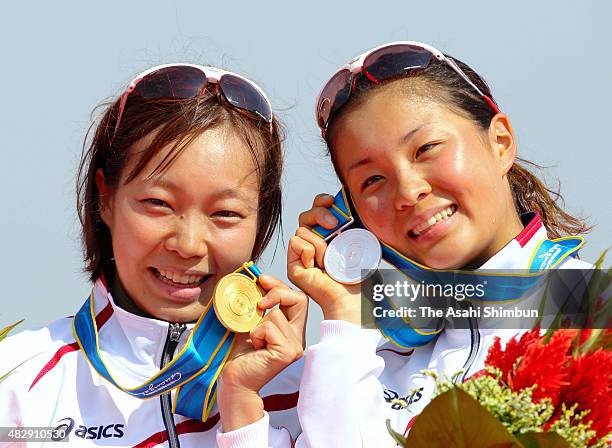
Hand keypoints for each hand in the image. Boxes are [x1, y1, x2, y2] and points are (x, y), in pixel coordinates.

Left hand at [217, 275, 306, 430]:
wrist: (234, 381)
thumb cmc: (240, 354)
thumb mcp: (251, 322)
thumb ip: (260, 305)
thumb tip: (258, 280)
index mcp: (292, 330)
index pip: (298, 298)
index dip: (281, 286)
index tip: (263, 280)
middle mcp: (297, 338)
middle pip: (299, 299)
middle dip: (277, 292)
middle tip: (259, 302)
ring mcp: (294, 347)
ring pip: (276, 314)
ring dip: (257, 323)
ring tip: (253, 340)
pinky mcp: (286, 353)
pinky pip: (269, 327)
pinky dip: (256, 333)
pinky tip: (254, 347)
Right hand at [289, 193, 360, 323]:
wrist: (352, 298)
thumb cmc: (358, 276)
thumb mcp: (361, 243)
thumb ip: (358, 225)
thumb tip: (362, 206)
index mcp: (329, 236)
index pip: (318, 209)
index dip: (322, 201)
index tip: (332, 200)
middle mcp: (313, 244)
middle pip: (306, 215)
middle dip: (319, 214)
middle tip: (334, 224)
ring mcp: (302, 255)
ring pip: (301, 229)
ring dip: (318, 242)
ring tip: (328, 259)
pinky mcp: (294, 265)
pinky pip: (295, 242)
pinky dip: (309, 251)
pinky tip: (317, 265)